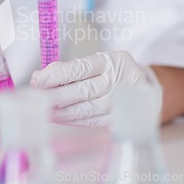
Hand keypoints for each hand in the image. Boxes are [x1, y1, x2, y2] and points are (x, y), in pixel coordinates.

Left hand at [30, 51, 161, 126]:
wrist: (148, 91)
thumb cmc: (116, 73)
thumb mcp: (100, 62)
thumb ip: (74, 68)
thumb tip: (43, 76)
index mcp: (111, 62)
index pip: (80, 68)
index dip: (56, 75)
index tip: (37, 80)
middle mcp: (116, 82)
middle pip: (80, 91)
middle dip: (53, 96)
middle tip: (35, 98)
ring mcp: (119, 104)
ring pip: (83, 109)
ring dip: (58, 111)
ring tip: (41, 110)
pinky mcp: (117, 121)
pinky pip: (89, 122)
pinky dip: (70, 120)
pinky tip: (56, 117)